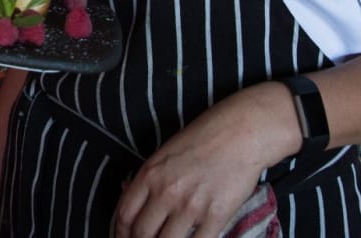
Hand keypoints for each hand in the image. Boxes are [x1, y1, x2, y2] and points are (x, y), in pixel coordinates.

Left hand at [114, 83, 296, 237]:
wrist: (240, 133)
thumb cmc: (203, 138)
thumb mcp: (164, 153)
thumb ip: (147, 177)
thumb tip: (128, 193)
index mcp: (149, 175)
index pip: (124, 214)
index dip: (120, 232)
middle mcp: (166, 192)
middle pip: (141, 233)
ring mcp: (191, 206)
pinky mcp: (216, 216)